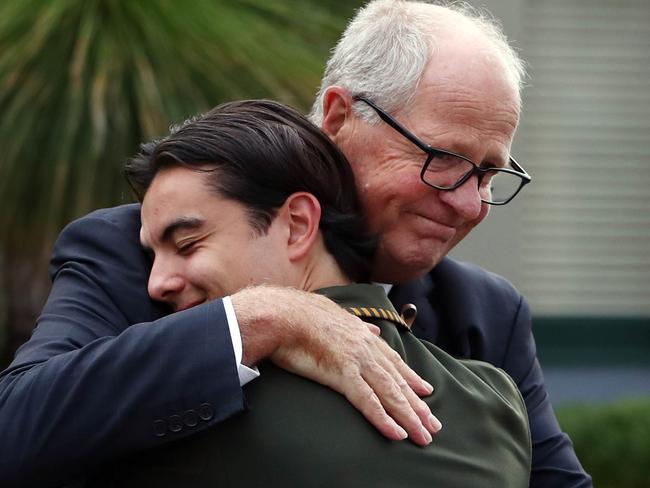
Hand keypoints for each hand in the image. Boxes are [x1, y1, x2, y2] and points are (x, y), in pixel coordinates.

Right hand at [232, 285, 441, 445]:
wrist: (283, 314)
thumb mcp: (334, 313)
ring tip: (423, 435)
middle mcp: (366, 347)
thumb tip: (371, 328)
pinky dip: (383, 418)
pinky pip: (367, 401)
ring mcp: (357, 360)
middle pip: (397, 380)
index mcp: (362, 334)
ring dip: (409, 416)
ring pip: (390, 393)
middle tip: (433, 424)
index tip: (426, 391)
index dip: (410, 377)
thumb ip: (356, 323)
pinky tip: (397, 433)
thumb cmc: (300, 314)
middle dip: (417, 404)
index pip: (392, 360)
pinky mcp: (343, 374)